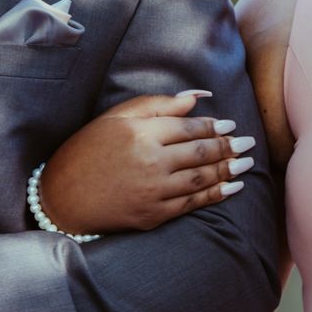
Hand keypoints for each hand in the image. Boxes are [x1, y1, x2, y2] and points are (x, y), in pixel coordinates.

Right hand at [37, 94, 254, 235]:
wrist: (62, 197)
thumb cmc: (88, 150)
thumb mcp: (116, 118)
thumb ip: (158, 104)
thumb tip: (198, 96)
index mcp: (141, 132)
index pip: (189, 127)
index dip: (214, 127)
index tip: (230, 126)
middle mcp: (150, 161)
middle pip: (200, 152)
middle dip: (228, 147)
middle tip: (248, 143)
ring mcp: (153, 191)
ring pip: (201, 178)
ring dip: (228, 170)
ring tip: (246, 163)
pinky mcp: (152, 215)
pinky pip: (192, 204)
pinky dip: (215, 195)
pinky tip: (231, 187)